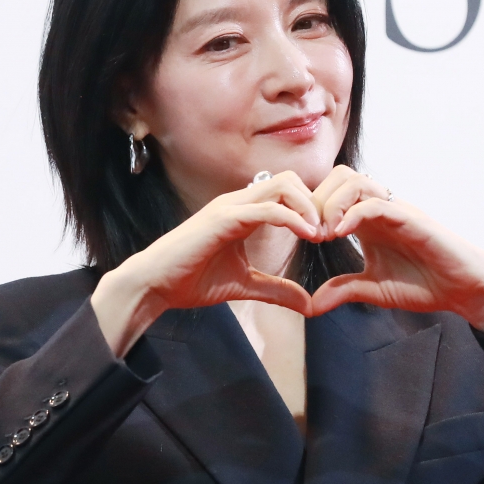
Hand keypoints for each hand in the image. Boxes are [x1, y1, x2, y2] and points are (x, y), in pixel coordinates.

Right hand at [92, 171, 319, 355]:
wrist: (155, 284)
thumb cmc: (191, 280)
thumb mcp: (244, 285)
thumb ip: (275, 290)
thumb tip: (307, 303)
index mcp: (243, 212)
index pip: (287, 192)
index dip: (311, 209)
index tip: (326, 235)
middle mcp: (238, 202)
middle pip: (290, 180)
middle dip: (315, 202)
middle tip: (328, 232)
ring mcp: (230, 207)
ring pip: (281, 185)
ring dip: (307, 206)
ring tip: (319, 233)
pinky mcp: (223, 218)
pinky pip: (266, 208)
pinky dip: (292, 218)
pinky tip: (307, 235)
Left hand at [310, 166, 483, 366]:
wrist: (463, 289)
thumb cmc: (424, 284)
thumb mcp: (372, 289)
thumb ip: (342, 290)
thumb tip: (310, 305)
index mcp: (367, 219)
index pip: (331, 192)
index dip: (310, 208)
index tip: (301, 237)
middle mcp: (380, 207)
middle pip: (338, 175)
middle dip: (316, 200)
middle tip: (310, 233)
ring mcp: (395, 209)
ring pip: (354, 180)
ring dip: (331, 203)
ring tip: (323, 234)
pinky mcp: (410, 218)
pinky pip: (375, 203)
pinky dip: (351, 214)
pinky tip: (339, 234)